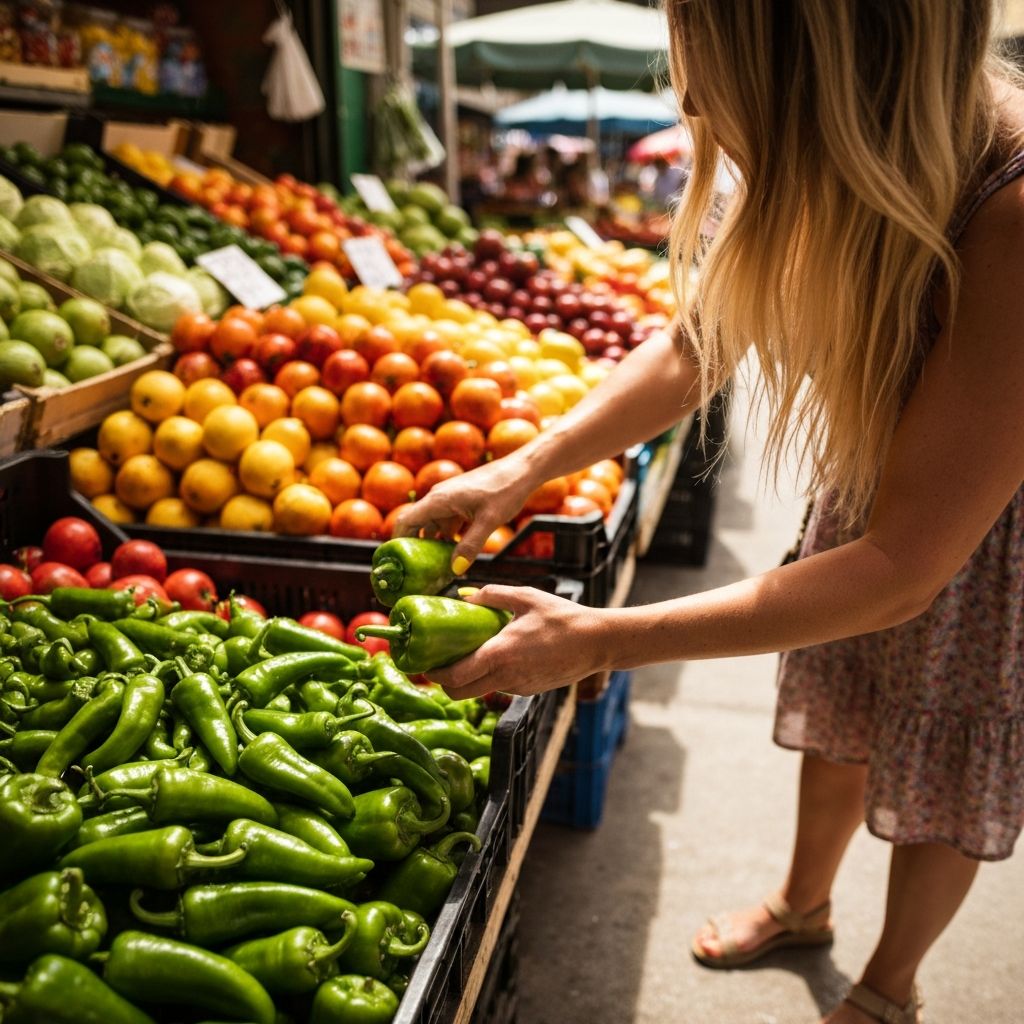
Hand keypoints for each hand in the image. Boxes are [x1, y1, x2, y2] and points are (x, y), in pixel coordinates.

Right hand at [393, 456, 536, 573]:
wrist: (523, 470)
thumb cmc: (506, 489)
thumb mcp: (488, 521)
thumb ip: (470, 546)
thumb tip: (456, 570)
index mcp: (439, 500)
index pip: (405, 521)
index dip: (397, 542)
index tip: (396, 562)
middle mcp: (439, 497)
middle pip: (417, 525)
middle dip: (416, 548)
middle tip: (418, 572)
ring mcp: (450, 499)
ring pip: (434, 525)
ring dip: (435, 545)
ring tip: (438, 568)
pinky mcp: (462, 501)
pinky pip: (447, 522)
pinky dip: (448, 537)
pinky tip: (457, 554)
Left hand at [428, 585, 609, 698]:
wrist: (597, 642)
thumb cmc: (562, 616)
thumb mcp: (525, 597)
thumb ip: (491, 595)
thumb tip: (465, 597)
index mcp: (499, 654)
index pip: (454, 676)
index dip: (434, 674)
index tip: (423, 664)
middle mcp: (505, 677)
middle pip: (460, 693)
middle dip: (445, 683)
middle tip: (438, 663)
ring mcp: (518, 687)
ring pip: (480, 690)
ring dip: (469, 678)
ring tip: (469, 653)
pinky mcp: (529, 691)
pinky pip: (501, 687)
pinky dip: (491, 676)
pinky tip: (499, 656)